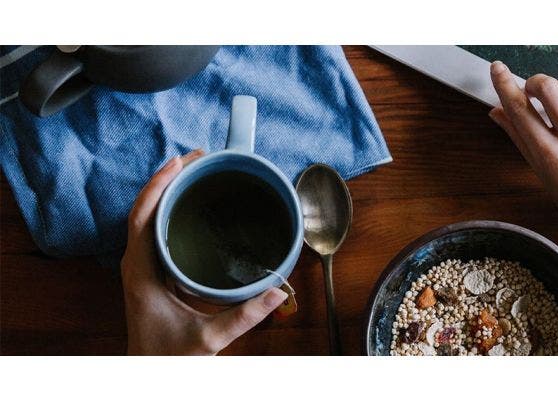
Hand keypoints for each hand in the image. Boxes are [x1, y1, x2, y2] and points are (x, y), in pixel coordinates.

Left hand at [121, 149, 286, 354]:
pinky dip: (170, 207)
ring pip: (148, 215)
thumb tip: (278, 291)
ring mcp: (141, 265)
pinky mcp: (150, 269)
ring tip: (196, 169)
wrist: (150, 372)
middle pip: (145, 207)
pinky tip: (191, 200)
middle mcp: (136, 263)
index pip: (142, 217)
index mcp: (142, 272)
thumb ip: (245, 316)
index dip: (158, 186)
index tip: (179, 162)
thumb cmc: (169, 356)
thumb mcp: (209, 338)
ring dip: (169, 189)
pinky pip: (155, 227)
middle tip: (199, 156)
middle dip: (168, 177)